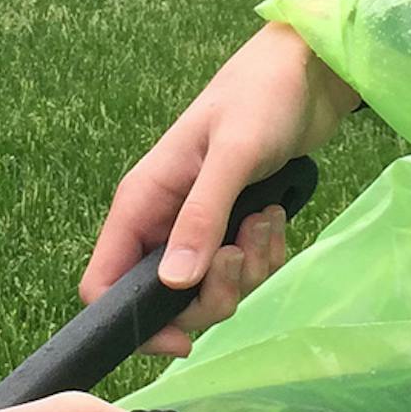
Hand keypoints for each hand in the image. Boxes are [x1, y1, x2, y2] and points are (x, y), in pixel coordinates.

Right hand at [83, 21, 358, 356]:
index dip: (134, 323)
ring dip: (248, 269)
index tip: (183, 336)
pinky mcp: (233, 227)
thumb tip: (173, 286)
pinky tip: (275, 218)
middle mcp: (162, 222)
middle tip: (242, 254)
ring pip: (210, 290)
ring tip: (264, 220)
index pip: (103, 285)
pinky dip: (265, 254)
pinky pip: (244, 271)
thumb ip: (201, 217)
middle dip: (213, 293)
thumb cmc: (261, 98)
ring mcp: (198, 227)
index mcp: (141, 202)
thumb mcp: (231, 155)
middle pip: (167, 303)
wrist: (307, 74)